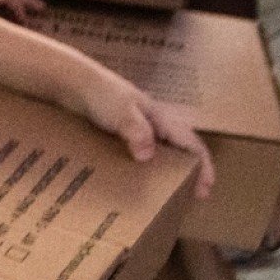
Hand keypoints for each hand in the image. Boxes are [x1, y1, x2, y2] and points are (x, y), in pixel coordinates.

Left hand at [74, 71, 215, 197]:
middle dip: (189, 172)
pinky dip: (145, 168)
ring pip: (161, 152)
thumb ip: (137, 131)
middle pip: (180, 150)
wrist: (74, 83)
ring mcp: (137, 130)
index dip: (203, 166)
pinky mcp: (120, 135)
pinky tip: (135, 181)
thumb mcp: (123, 112)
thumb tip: (148, 157)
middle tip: (191, 196)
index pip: (192, 144)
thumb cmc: (102, 94)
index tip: (205, 190)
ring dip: (168, 171)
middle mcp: (154, 126)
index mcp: (161, 119)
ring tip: (166, 193)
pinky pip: (138, 154)